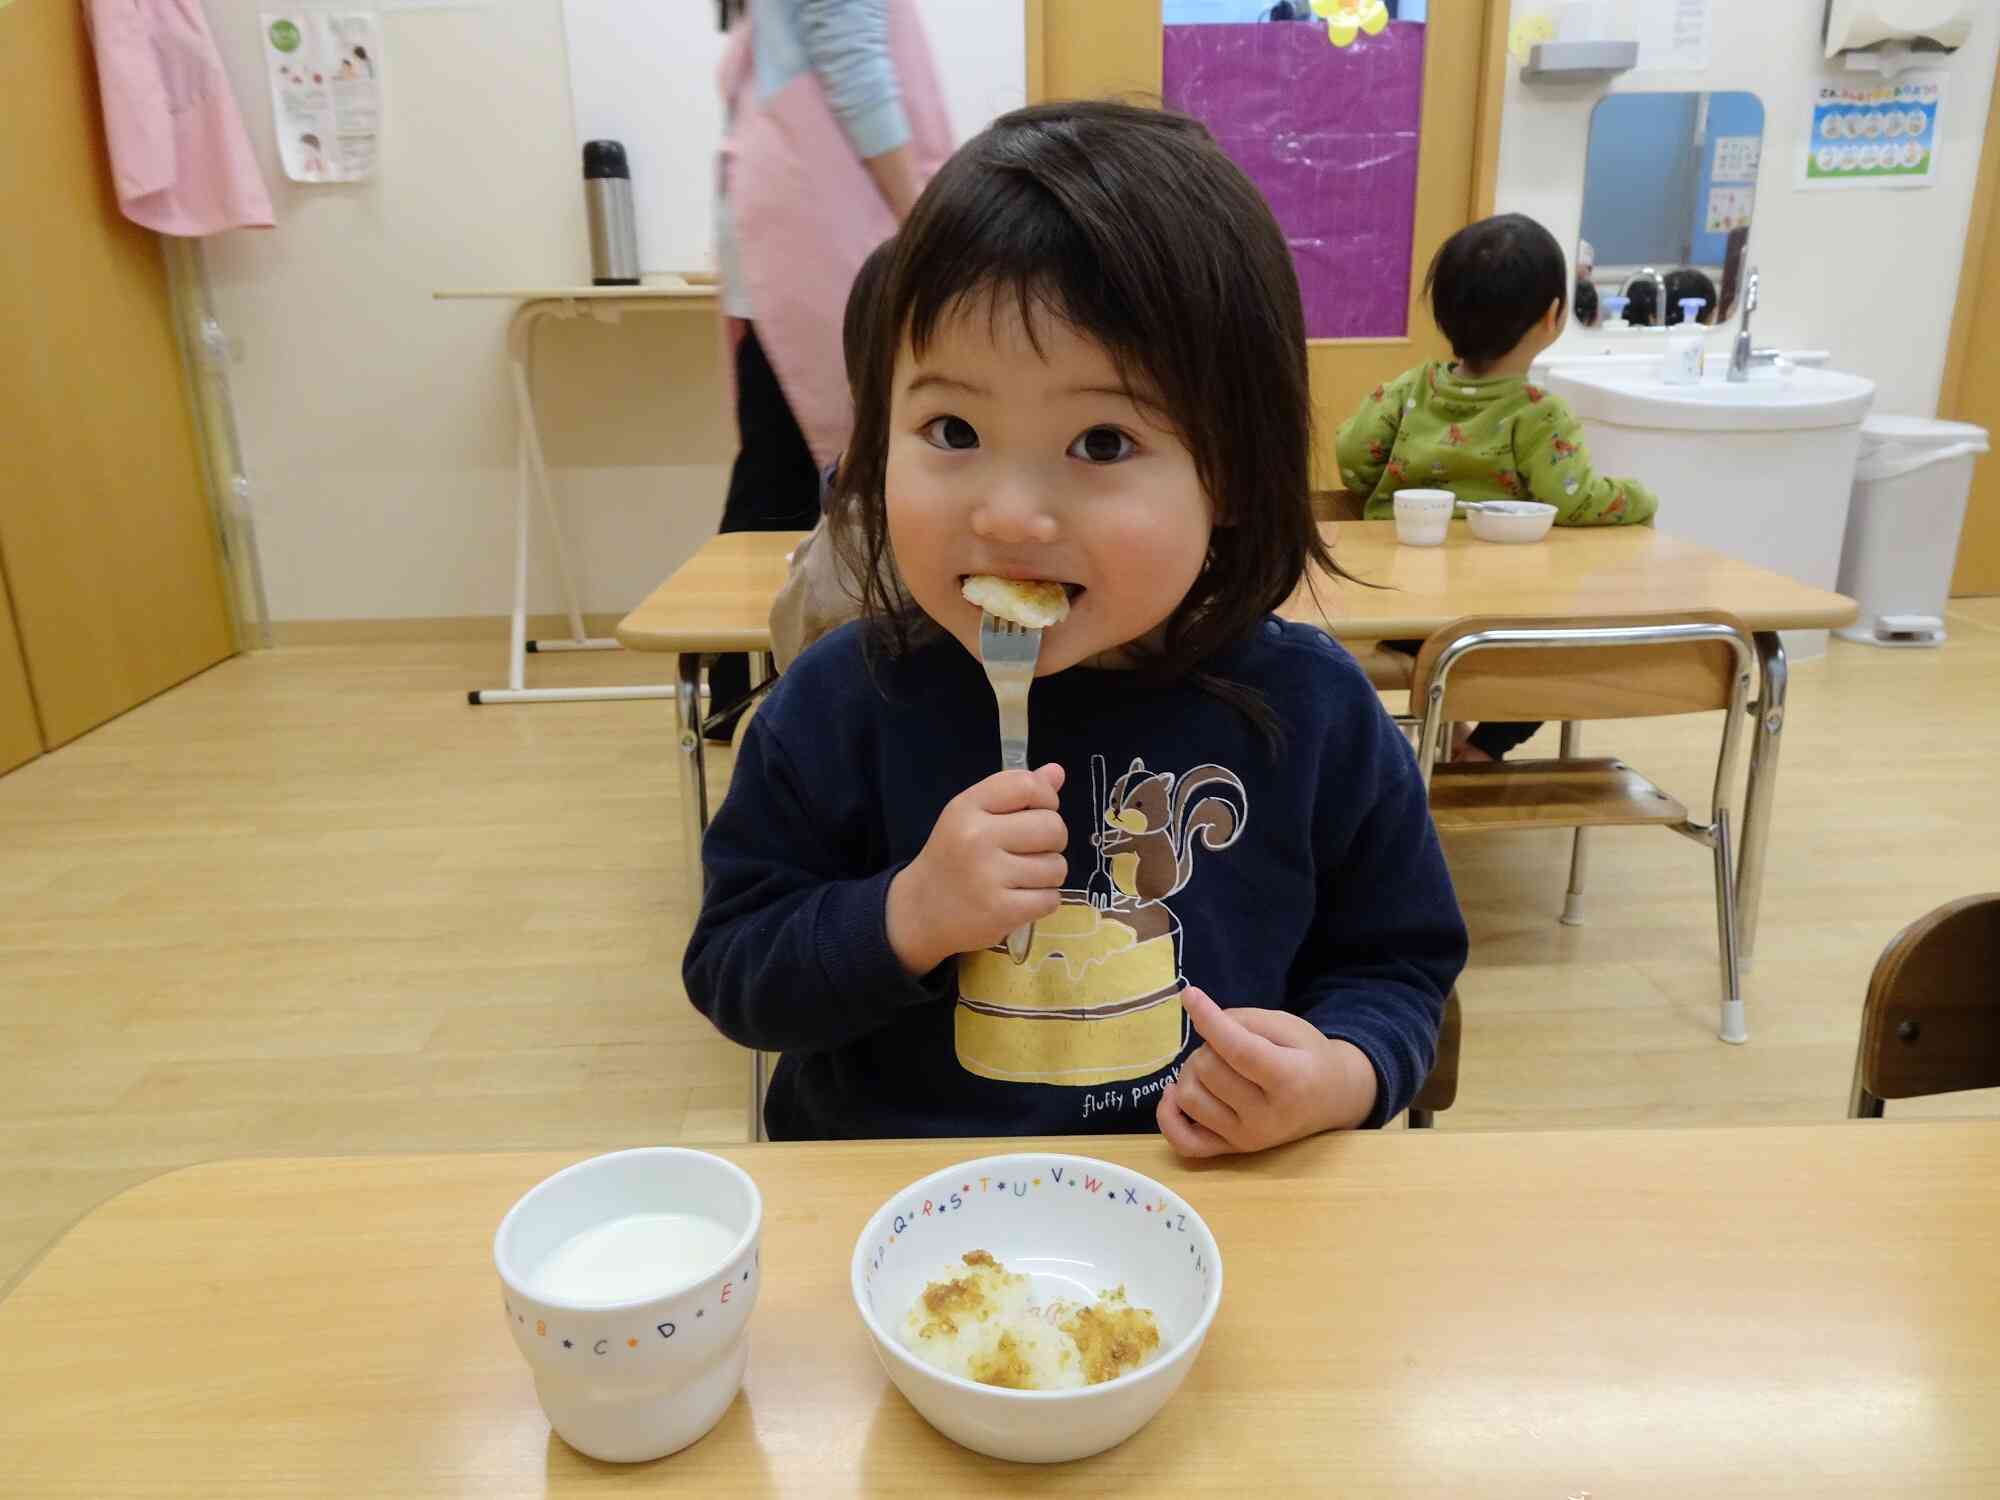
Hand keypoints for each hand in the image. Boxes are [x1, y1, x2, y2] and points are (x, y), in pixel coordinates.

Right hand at [886, 764, 1066, 974]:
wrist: (919, 910)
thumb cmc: (952, 858)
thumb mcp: (972, 816)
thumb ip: (1014, 793)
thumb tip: (1057, 771)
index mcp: (967, 807)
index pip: (1028, 785)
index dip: (1047, 798)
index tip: (1038, 813)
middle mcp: (976, 837)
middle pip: (1053, 827)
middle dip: (1053, 841)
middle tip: (1031, 851)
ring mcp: (988, 875)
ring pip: (1056, 866)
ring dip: (1048, 874)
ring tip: (1022, 878)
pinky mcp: (1001, 911)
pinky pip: (1051, 899)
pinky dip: (1043, 901)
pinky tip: (1020, 899)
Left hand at [1156, 987, 1377, 1156]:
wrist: (1330, 1099)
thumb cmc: (1307, 1056)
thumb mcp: (1289, 1026)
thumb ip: (1246, 1021)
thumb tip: (1202, 1021)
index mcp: (1290, 1080)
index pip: (1238, 1050)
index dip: (1209, 1020)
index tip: (1190, 995)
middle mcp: (1268, 1117)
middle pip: (1208, 1069)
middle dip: (1209, 1045)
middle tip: (1228, 1045)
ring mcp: (1247, 1139)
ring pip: (1189, 1097)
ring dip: (1191, 1072)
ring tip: (1214, 1066)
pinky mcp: (1231, 1151)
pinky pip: (1182, 1141)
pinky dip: (1168, 1115)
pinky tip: (1176, 1093)